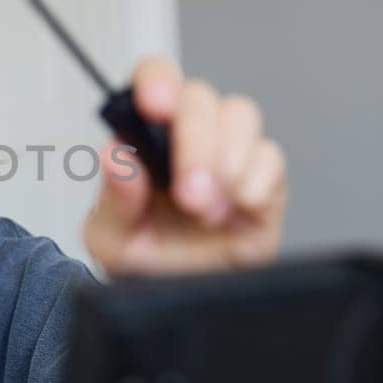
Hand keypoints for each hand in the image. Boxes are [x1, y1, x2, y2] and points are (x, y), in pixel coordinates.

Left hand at [82, 56, 287, 275]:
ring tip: (207, 211)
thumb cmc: (147, 261)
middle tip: (188, 193)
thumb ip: (113, 199)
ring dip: (225, 162)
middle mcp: (191, 136)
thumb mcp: (111, 239)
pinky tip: (235, 211)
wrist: (183, 304)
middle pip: (201, 98)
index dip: (157, 80)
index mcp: (148, 136)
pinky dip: (253, 184)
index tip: (154, 104)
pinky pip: (271, 158)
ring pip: (241, 116)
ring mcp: (231, 154)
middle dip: (195, 142)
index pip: (156, 78)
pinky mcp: (266, 181)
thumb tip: (115, 158)